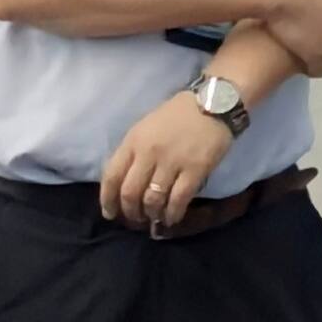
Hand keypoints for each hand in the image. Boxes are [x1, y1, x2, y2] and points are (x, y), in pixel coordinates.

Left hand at [102, 90, 233, 232]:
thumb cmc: (177, 115)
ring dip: (151, 214)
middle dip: (131, 212)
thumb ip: (134, 152)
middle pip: (130, 192)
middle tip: (136, 218)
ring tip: (155, 217)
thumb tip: (124, 182)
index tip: (110, 213)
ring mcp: (172, 162)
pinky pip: (178, 199)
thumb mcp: (146, 127)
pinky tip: (172, 218)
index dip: (108, 200)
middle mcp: (149, 152)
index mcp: (134, 140)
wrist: (214, 103)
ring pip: (153, 199)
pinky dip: (173, 214)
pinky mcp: (195, 169)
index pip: (111, 176)